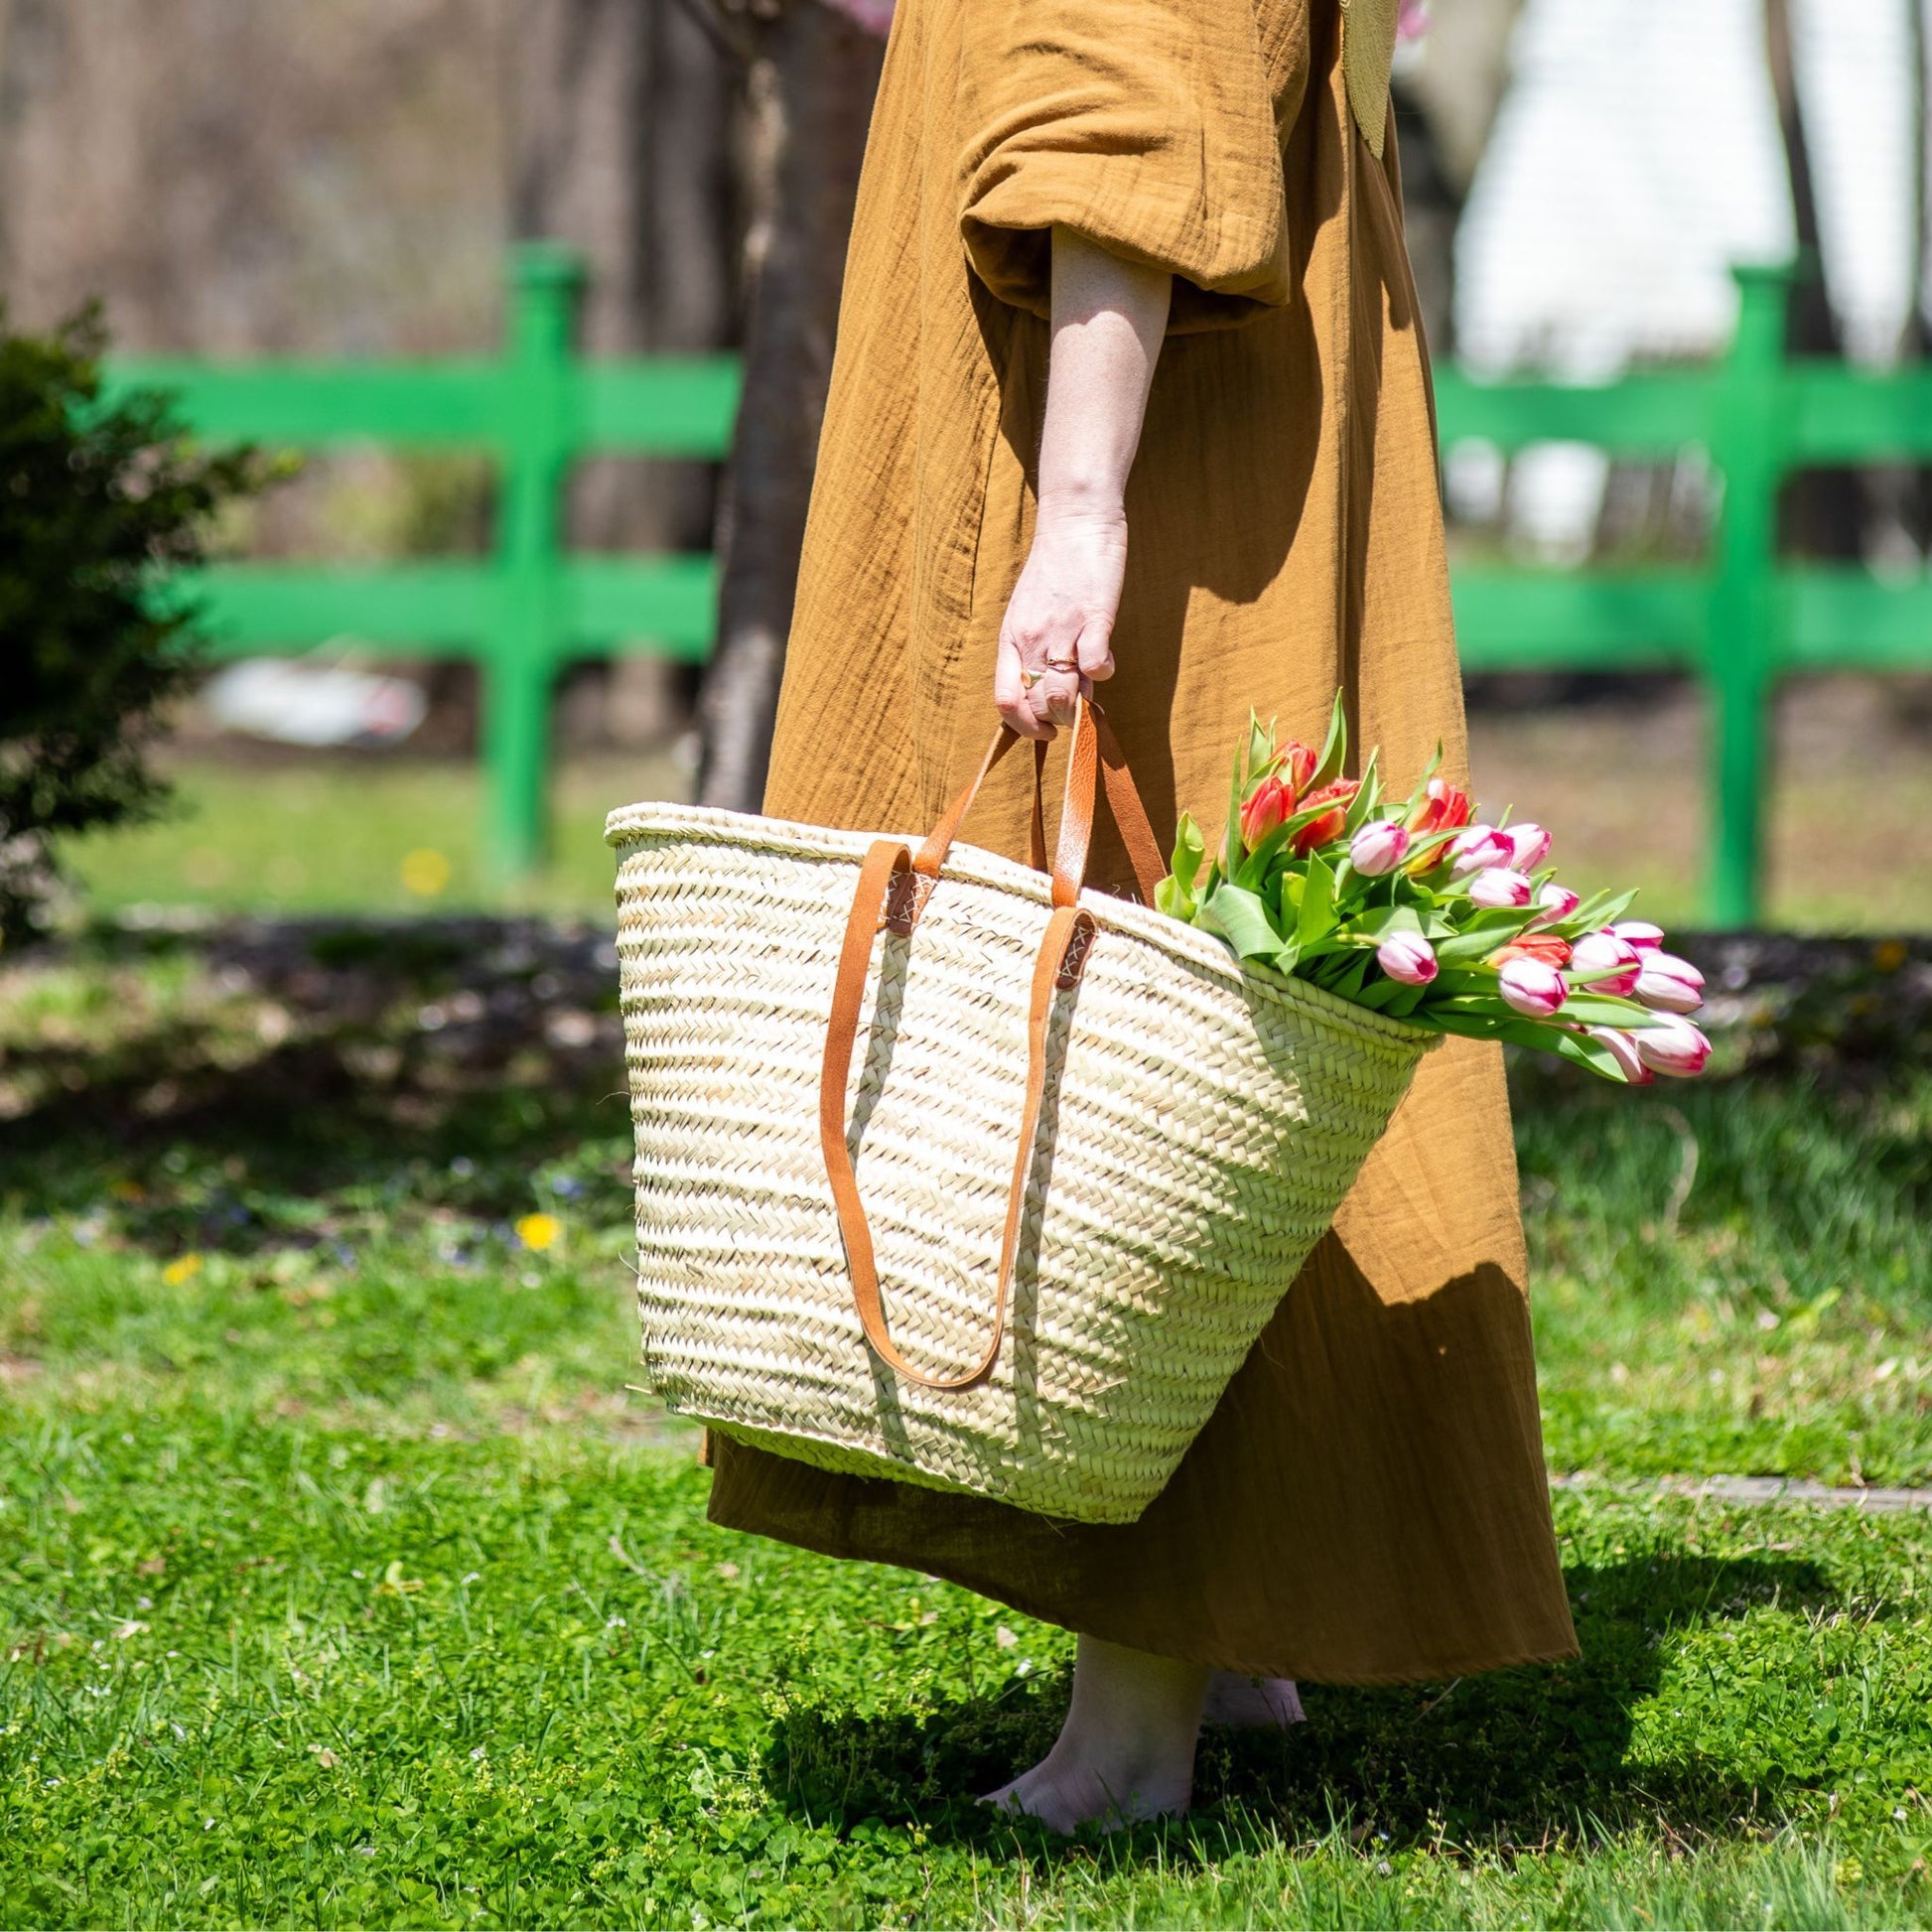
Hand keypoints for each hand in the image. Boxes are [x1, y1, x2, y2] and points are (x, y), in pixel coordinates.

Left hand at [992, 505, 1124, 739]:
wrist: (1076, 522)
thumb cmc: (1055, 570)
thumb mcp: (1029, 613)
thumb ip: (1034, 651)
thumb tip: (1047, 691)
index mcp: (1011, 641)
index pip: (1005, 701)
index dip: (1024, 726)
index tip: (1045, 730)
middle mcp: (1031, 640)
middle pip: (1038, 705)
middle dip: (1059, 719)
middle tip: (1075, 704)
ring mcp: (1061, 630)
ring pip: (1062, 694)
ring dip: (1080, 704)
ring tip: (1089, 685)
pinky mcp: (1094, 617)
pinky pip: (1096, 664)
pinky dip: (1104, 672)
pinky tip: (1105, 659)